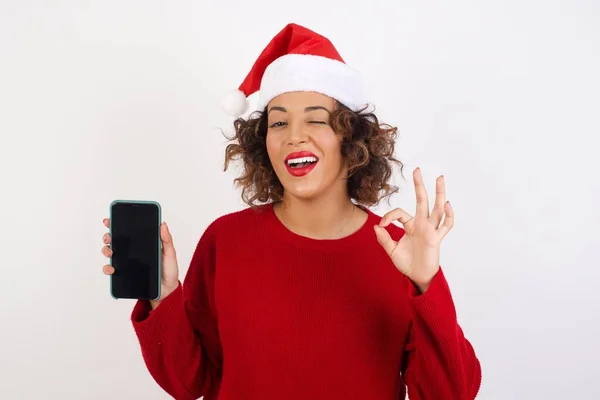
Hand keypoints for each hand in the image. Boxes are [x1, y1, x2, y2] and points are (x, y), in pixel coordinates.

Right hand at [101, 218, 179, 307]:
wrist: (166, 290)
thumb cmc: (169, 270)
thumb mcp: (170, 253)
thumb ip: (167, 240)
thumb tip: (162, 224)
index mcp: (143, 243)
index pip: (129, 231)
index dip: (118, 224)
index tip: (111, 219)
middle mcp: (133, 251)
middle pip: (116, 240)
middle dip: (108, 235)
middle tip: (109, 236)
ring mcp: (127, 262)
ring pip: (111, 252)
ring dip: (106, 250)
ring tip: (110, 252)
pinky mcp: (124, 274)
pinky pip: (111, 270)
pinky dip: (108, 268)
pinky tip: (112, 268)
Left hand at [374, 167, 453, 291]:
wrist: (417, 277)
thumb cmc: (407, 263)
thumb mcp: (392, 250)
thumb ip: (384, 239)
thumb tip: (376, 227)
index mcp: (410, 225)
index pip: (400, 213)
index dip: (389, 216)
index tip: (381, 225)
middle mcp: (421, 224)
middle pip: (422, 201)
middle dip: (419, 185)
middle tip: (416, 170)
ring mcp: (430, 230)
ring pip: (437, 208)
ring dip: (439, 193)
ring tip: (439, 178)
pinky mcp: (436, 239)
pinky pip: (445, 226)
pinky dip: (448, 215)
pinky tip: (447, 204)